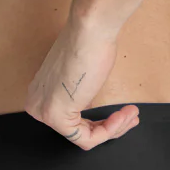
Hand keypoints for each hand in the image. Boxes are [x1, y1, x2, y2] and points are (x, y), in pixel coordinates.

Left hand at [24, 17, 139, 149]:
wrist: (90, 30)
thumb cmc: (89, 44)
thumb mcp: (80, 74)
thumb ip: (78, 92)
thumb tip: (87, 102)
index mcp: (40, 93)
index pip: (72, 121)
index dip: (101, 122)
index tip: (121, 114)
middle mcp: (36, 105)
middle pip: (78, 131)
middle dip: (110, 126)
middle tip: (130, 117)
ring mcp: (43, 112)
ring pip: (83, 137)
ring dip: (114, 128)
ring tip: (132, 114)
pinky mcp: (55, 117)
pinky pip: (87, 138)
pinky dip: (110, 130)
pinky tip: (123, 115)